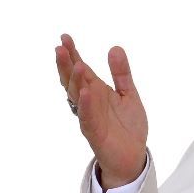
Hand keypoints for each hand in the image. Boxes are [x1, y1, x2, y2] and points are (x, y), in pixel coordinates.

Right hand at [55, 33, 148, 188]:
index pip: (80, 70)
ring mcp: (90, 116)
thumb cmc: (127, 125)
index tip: (65, 37)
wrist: (133, 155)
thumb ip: (121, 73)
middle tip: (60, 47)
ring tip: (76, 65)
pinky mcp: (95, 133)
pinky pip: (88, 117)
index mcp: (96, 91)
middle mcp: (89, 102)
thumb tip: (115, 48)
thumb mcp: (128, 94)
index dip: (73, 54)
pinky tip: (85, 93)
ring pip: (77, 97)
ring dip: (75, 81)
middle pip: (73, 80)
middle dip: (66, 65)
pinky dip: (86, 105)